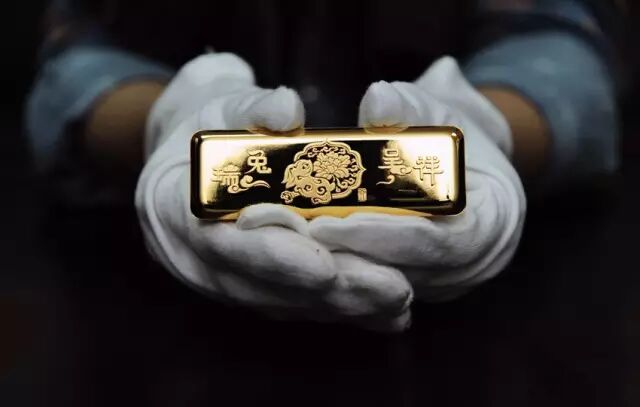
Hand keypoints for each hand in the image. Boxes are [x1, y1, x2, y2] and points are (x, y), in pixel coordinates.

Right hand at [135, 53, 411, 329]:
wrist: (193, 152)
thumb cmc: (210, 124)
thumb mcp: (223, 103)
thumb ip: (252, 108)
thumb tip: (286, 110)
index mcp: (169, 205)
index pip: (219, 243)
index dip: (272, 258)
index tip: (325, 267)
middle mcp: (191, 255)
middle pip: (260, 285)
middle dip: (326, 292)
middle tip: (390, 290)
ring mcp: (220, 276)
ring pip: (282, 303)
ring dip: (341, 305)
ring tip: (397, 302)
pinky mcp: (249, 286)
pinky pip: (294, 305)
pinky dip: (340, 309)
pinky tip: (386, 315)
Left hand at [309, 57, 526, 300]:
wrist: (468, 155)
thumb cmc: (455, 131)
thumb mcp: (439, 108)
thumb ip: (410, 106)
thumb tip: (377, 100)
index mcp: (493, 224)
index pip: (439, 243)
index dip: (384, 235)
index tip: (330, 223)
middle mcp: (473, 264)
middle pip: (407, 273)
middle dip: (349, 256)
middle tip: (292, 237)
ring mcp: (445, 280)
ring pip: (387, 286)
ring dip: (338, 265)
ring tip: (288, 244)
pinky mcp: (418, 282)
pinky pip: (378, 285)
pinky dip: (342, 267)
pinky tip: (301, 251)